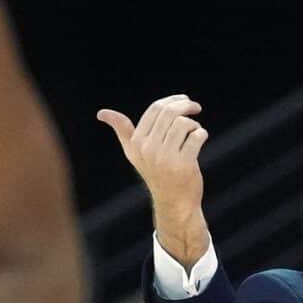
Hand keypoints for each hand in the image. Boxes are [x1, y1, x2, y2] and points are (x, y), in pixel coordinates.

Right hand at [94, 96, 209, 258]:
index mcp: (136, 143)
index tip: (184, 99)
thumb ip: (122, 131)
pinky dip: (202, 134)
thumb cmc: (156, 174)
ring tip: (195, 132)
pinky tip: (201, 138)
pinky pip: (196, 136)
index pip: (155, 109)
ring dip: (194, 124)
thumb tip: (101, 113)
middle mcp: (148, 150)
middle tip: (196, 107)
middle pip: (169, 113)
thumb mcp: (134, 153)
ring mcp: (165, 158)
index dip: (172, 100)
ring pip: (184, 124)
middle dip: (186, 105)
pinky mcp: (183, 165)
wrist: (174, 203)